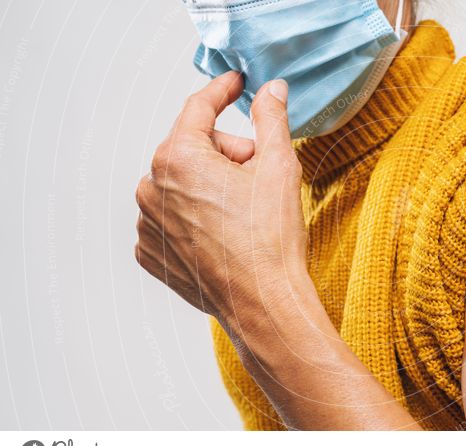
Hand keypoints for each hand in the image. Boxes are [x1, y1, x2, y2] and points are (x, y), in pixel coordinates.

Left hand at [135, 71, 306, 335]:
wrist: (263, 304)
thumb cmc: (270, 240)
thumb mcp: (279, 167)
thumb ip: (271, 119)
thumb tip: (271, 90)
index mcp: (177, 157)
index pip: (200, 108)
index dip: (223, 91)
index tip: (236, 84)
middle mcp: (151, 186)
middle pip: (193, 149)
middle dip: (228, 155)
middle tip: (259, 179)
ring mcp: (147, 223)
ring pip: (182, 185)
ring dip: (211, 188)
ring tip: (243, 216)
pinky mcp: (150, 252)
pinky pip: (172, 218)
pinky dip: (196, 219)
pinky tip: (224, 237)